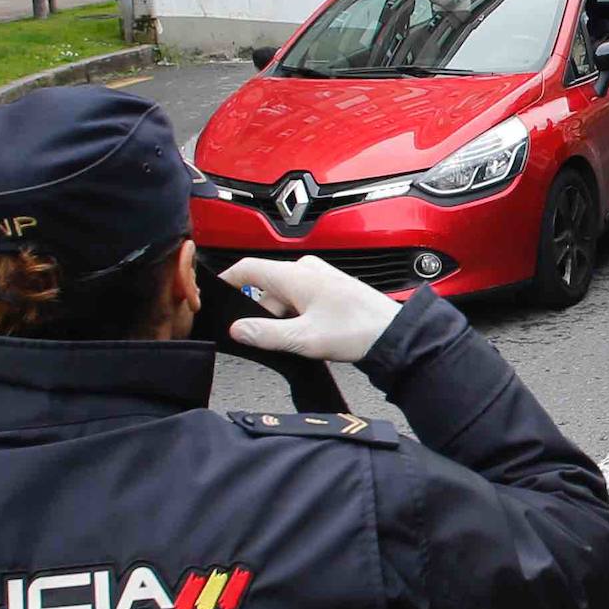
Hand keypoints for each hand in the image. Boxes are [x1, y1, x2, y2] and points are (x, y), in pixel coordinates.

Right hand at [219, 256, 400, 361]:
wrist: (393, 333)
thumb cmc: (355, 331)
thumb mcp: (304, 339)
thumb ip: (266, 334)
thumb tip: (237, 329)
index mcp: (295, 275)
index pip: (248, 268)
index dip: (227, 280)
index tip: (215, 294)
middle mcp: (306, 269)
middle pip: (265, 287)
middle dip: (263, 313)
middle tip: (275, 340)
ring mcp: (320, 277)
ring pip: (284, 295)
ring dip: (284, 317)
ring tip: (302, 340)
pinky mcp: (330, 287)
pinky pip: (300, 298)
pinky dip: (298, 315)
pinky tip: (312, 333)